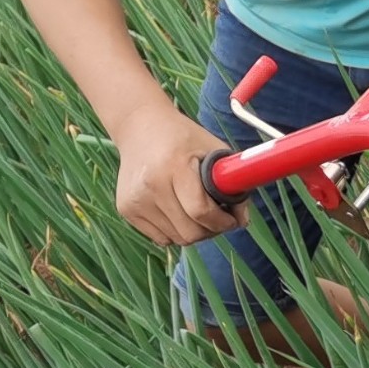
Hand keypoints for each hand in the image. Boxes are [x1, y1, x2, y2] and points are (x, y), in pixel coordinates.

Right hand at [115, 103, 241, 246]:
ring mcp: (135, 200)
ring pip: (177, 239)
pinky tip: (178, 210)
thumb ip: (233, 185)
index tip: (232, 219)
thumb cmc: (183, 139)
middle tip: (218, 217)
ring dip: (194, 231)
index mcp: (173, 167)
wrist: (140, 128)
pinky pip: (161, 238)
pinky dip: (176, 231)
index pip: (201, 212)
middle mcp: (150, 186)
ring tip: (197, 210)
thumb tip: (242, 221)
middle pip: (190, 232)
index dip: (223, 222)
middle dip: (211, 229)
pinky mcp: (126, 209)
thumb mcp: (214, 151)